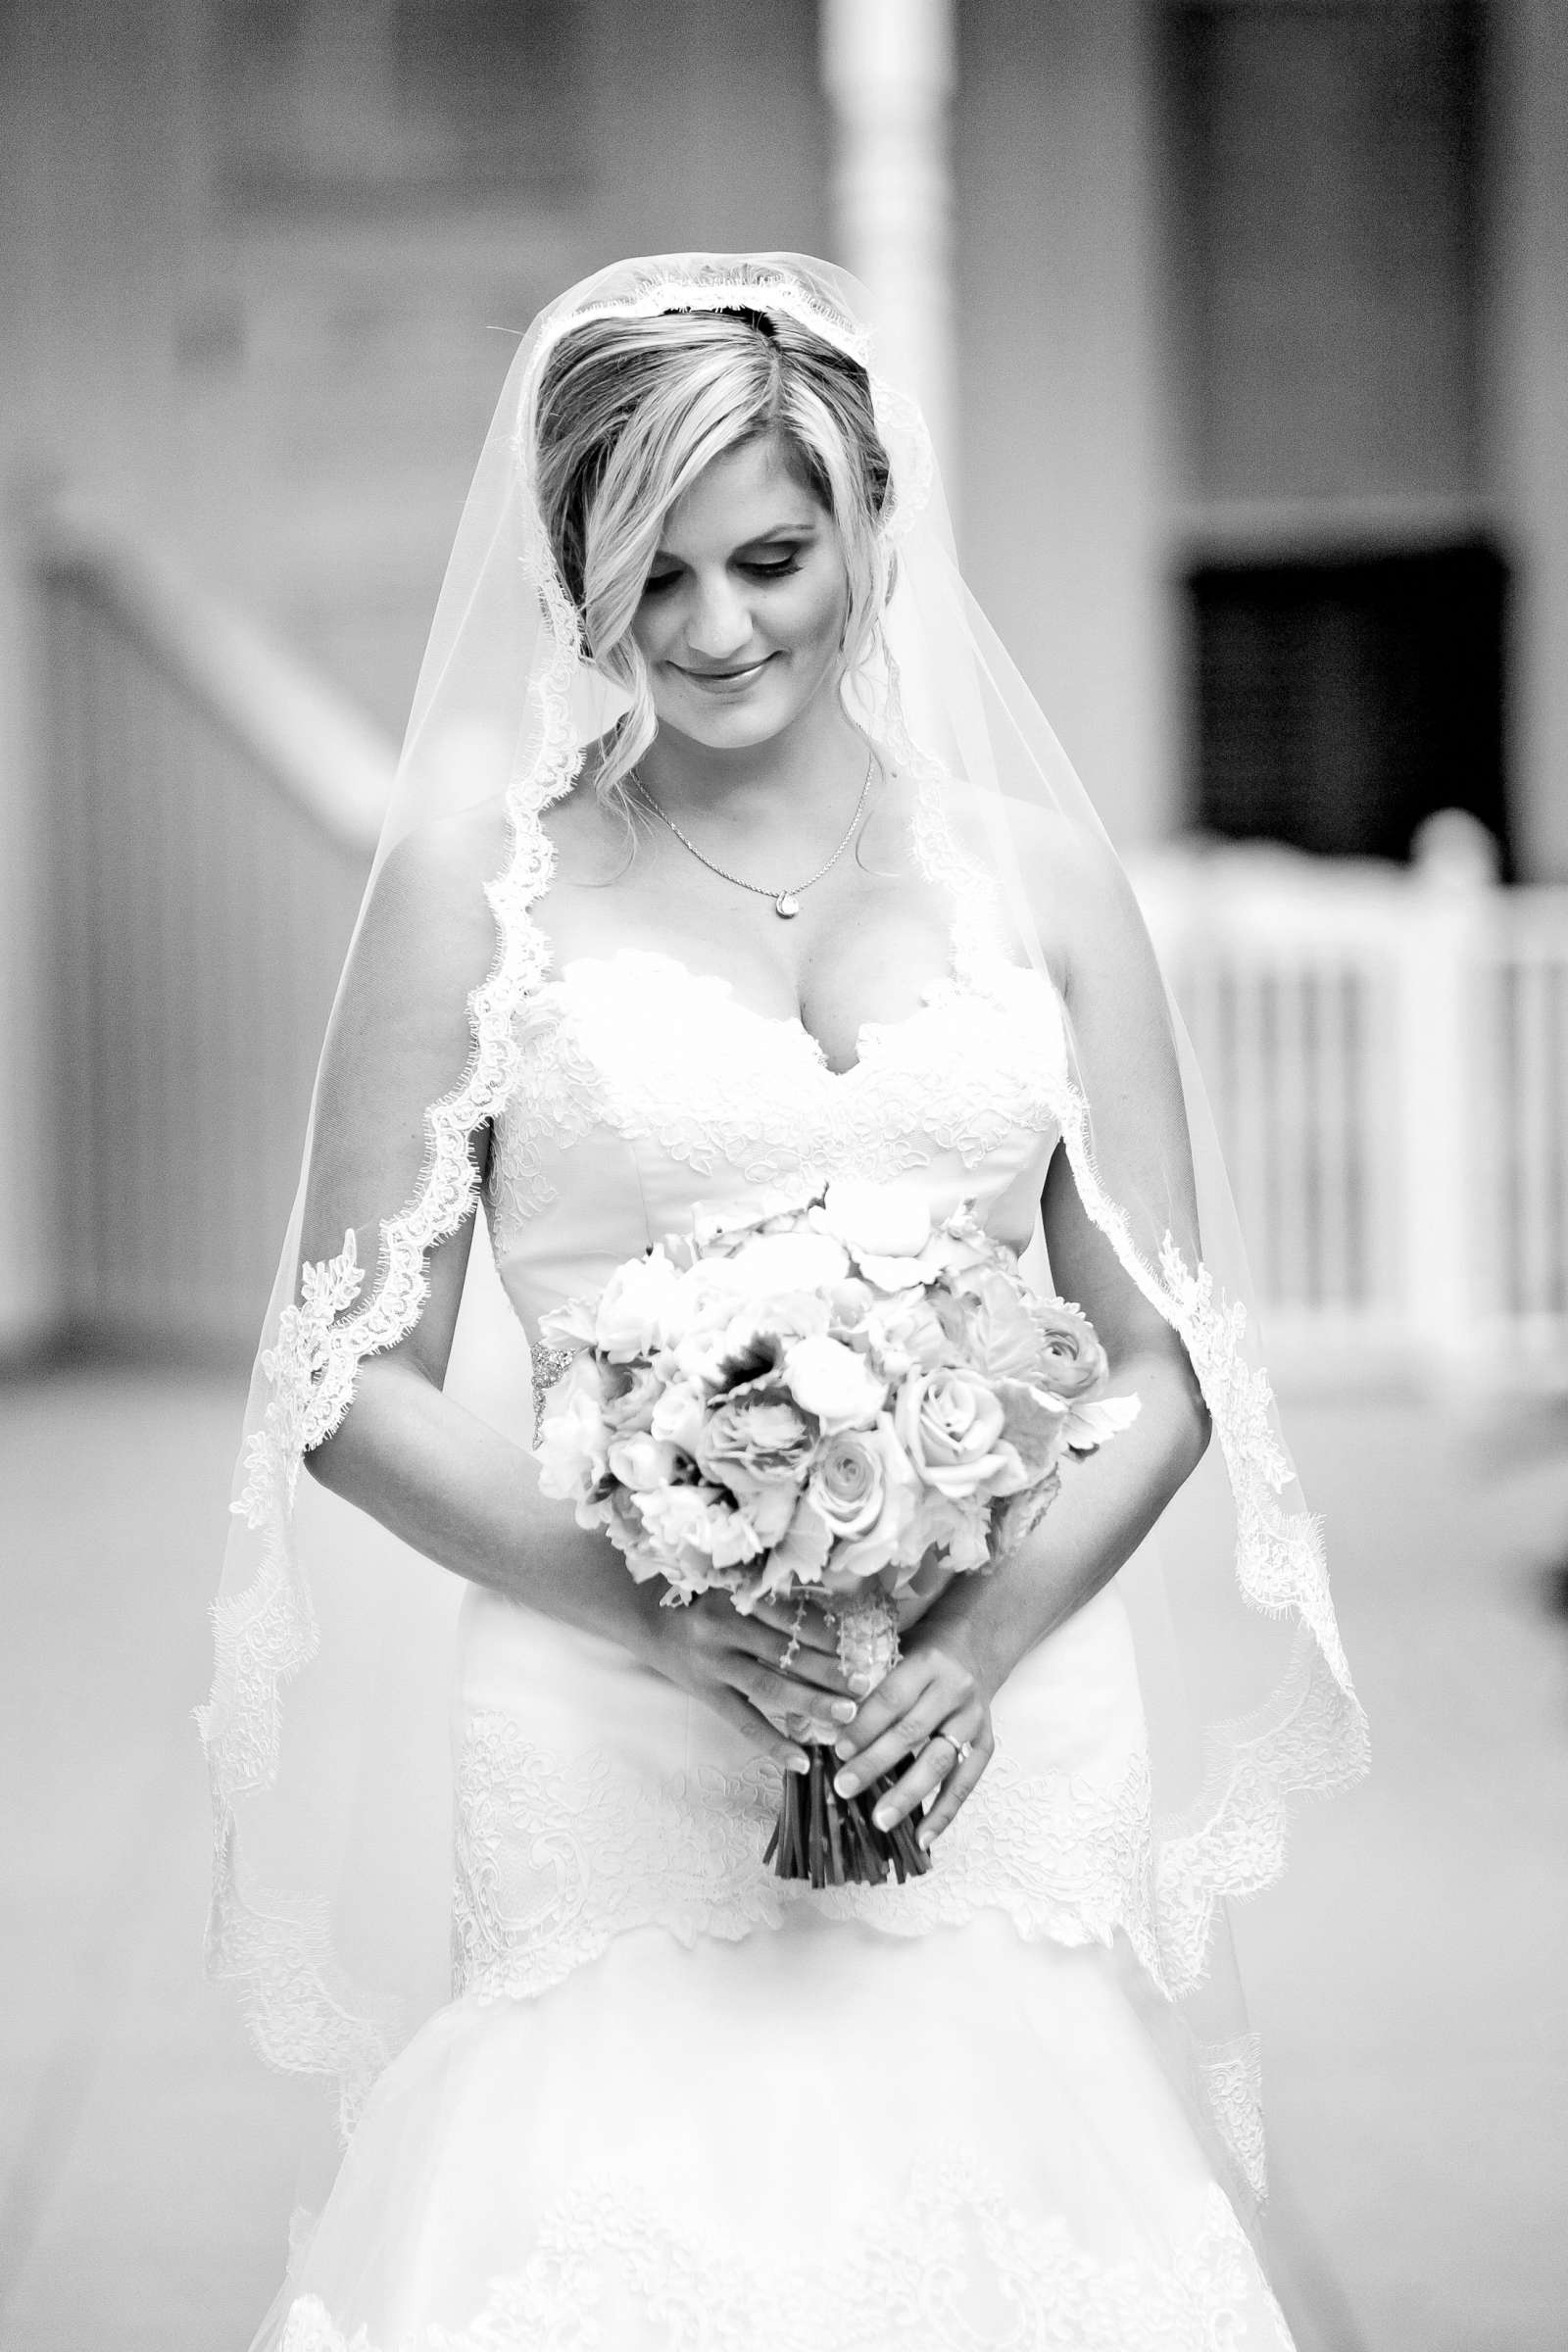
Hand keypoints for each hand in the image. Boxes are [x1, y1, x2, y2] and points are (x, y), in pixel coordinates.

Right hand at [639, 1590, 857, 1775]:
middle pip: (786, 1652)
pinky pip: (743, 1721)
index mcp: (738, 1594)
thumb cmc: (703, 1597)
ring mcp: (712, 1662)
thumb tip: (837, 1619)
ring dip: (812, 1702)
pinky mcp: (704, 1692)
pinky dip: (772, 1743)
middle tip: (865, 1683)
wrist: (644, 1614)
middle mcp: (724, 1626)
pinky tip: (800, 1761)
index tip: (861, 1644)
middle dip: (829, 1669)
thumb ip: (776, 1599)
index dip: (828, 1632)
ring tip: (848, 1715)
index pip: (791, 1615)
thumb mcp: (735, 1586)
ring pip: (770, 1686)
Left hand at [828, 1626, 994, 1848]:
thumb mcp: (894, 1650)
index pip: (891, 1697)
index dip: (864, 1725)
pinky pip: (966, 1783)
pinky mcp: (987, 1743)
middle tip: (845, 1788)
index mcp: (927, 1662)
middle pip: (912, 1732)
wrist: (975, 1644)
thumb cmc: (920, 1651)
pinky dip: (945, 1813)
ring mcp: (974, 1719)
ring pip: (939, 1762)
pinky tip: (923, 1838)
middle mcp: (955, 1689)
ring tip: (880, 1821)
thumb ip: (865, 1682)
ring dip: (908, 1795)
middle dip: (875, 1763)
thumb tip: (817, 1723)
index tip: (837, 1750)